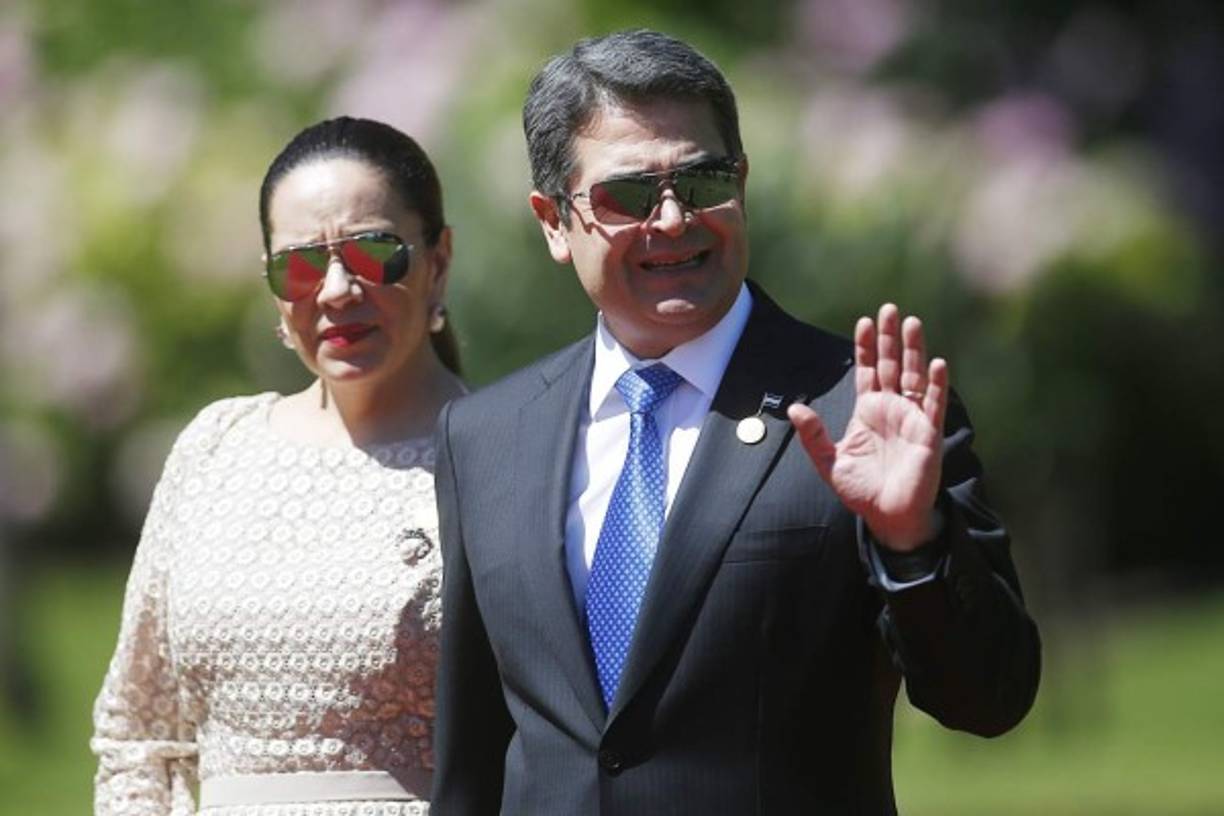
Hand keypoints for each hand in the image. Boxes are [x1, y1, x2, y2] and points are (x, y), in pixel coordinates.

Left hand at [787, 304, 948, 550]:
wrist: (887, 517)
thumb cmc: (862, 490)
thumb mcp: (829, 462)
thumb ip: (813, 435)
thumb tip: (795, 408)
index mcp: (868, 411)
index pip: (868, 371)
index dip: (866, 347)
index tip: (864, 321)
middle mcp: (892, 409)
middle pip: (892, 365)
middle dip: (890, 338)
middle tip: (889, 309)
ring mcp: (912, 418)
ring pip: (914, 377)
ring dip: (914, 350)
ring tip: (912, 323)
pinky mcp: (928, 434)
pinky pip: (933, 405)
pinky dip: (936, 385)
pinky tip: (937, 364)